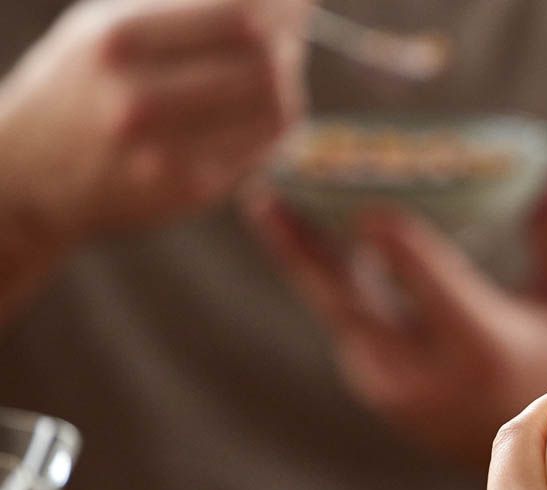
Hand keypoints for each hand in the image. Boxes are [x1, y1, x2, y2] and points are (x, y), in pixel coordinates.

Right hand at [0, 0, 308, 249]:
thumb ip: (183, 6)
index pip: (239, 14)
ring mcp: (166, 152)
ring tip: (273, 75)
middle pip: (266, 62)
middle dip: (288, 45)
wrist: (30, 171)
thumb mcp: (108, 24)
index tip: (294, 0)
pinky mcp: (189, 191)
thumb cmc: (82, 83)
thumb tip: (271, 0)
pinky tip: (257, 115)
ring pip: (277, 110)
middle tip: (286, 39)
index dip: (281, 5)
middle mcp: (139, 98)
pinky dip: (272, 127)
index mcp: (119, 39)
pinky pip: (262, 150)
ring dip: (286, 86)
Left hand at [245, 149, 546, 465]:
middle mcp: (426, 376)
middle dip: (301, 244)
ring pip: (339, 312)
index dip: (387, 233)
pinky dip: (333, 281)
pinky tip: (317, 237)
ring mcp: (395, 392)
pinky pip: (347, 326)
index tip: (359, 192)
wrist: (544, 455)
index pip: (419, 278)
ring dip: (308, 256)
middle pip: (348, 300)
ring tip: (274, 202)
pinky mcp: (379, 393)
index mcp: (480, 347)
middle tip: (264, 191)